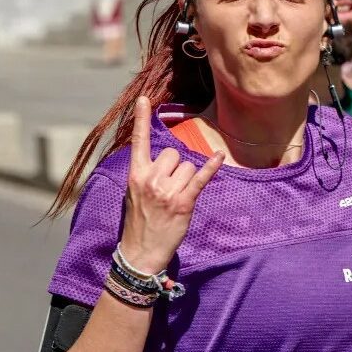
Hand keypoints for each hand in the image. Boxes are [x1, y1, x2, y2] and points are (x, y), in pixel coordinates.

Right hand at [119, 97, 223, 273]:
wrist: (140, 252)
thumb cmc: (138, 222)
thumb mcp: (133, 194)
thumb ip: (145, 174)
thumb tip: (164, 160)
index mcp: (135, 175)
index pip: (138, 142)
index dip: (140, 119)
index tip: (144, 99)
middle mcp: (150, 179)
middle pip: (172, 153)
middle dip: (175, 166)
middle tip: (169, 188)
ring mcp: (166, 191)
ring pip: (187, 166)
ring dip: (186, 178)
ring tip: (176, 199)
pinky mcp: (183, 202)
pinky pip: (199, 178)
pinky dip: (210, 167)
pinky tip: (219, 156)